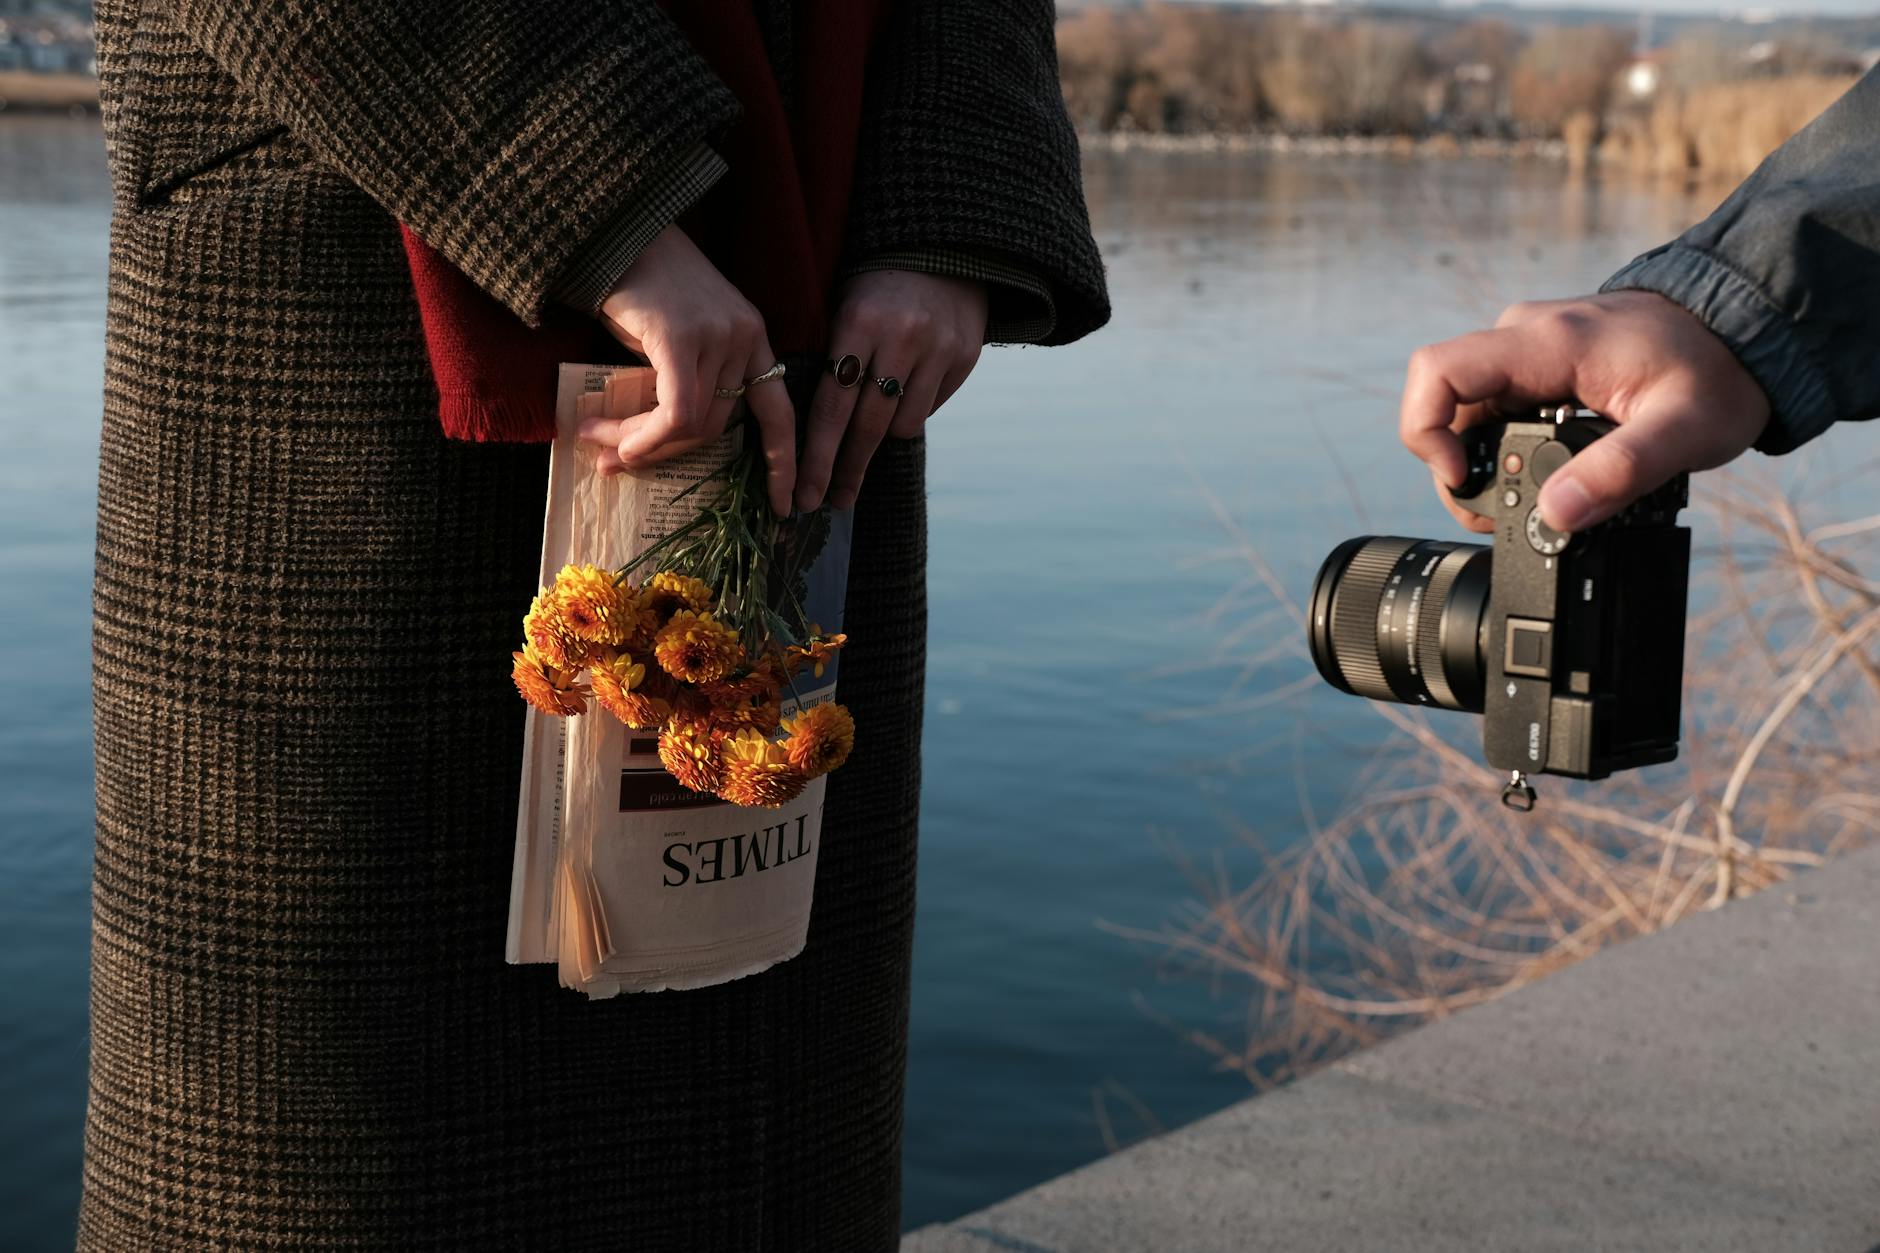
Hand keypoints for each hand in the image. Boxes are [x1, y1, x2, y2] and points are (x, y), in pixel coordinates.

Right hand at [577, 225, 794, 515]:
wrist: (610, 229)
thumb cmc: (635, 282)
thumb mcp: (669, 339)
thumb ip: (674, 385)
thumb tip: (647, 446)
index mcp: (752, 340)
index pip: (779, 412)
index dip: (784, 462)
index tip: (787, 505)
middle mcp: (745, 339)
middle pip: (719, 427)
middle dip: (664, 454)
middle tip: (614, 462)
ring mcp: (720, 337)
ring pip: (692, 424)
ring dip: (638, 444)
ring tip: (594, 441)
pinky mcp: (685, 337)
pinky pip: (675, 412)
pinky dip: (644, 436)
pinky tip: (611, 440)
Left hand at [795, 269, 987, 511]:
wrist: (944, 247)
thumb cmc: (876, 288)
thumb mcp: (844, 308)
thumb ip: (832, 362)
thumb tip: (812, 436)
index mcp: (857, 324)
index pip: (832, 406)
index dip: (817, 457)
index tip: (805, 494)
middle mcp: (900, 339)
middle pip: (867, 426)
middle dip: (846, 469)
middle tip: (831, 502)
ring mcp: (937, 350)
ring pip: (903, 424)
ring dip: (884, 433)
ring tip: (874, 419)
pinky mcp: (965, 357)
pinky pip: (930, 408)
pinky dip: (912, 410)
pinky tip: (906, 389)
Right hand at [1399, 291, 1771, 534]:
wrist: (1747, 328)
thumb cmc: (1720, 370)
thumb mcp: (1685, 430)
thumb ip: (1620, 471)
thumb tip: (1555, 515)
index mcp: (1547, 343)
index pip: (1437, 371)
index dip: (1426, 432)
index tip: (1463, 478)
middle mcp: (1525, 337)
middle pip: (1444, 403)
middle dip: (1457, 468)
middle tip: (1500, 515)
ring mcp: (1529, 350)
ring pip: (1466, 410)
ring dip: (1480, 463)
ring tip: (1525, 502)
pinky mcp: (1539, 365)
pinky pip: (1493, 407)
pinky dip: (1502, 450)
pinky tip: (1540, 476)